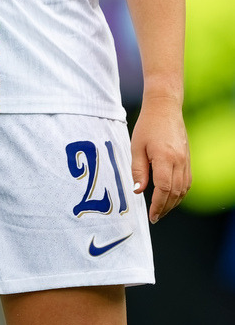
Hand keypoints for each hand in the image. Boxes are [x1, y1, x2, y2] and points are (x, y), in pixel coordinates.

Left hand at [130, 96, 190, 223]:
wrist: (164, 108)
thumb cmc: (147, 125)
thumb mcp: (136, 147)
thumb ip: (138, 170)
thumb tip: (138, 191)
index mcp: (165, 158)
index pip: (164, 189)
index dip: (158, 205)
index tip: (151, 215)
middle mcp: (179, 161)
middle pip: (175, 193)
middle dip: (165, 208)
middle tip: (155, 217)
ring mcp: (186, 160)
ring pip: (183, 190)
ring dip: (173, 203)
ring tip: (161, 210)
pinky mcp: (187, 159)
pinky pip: (187, 182)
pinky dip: (180, 193)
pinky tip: (171, 197)